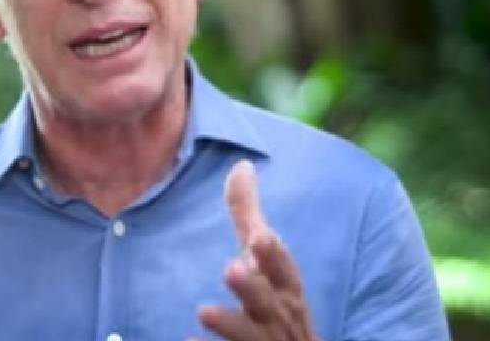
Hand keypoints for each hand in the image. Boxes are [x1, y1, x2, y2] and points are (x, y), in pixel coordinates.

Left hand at [194, 160, 318, 340]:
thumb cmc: (277, 307)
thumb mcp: (266, 263)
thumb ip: (249, 217)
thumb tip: (241, 165)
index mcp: (285, 290)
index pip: (285, 270)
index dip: (274, 255)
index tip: (259, 238)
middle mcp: (279, 318)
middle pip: (269, 302)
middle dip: (253, 286)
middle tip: (230, 268)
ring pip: (250, 335)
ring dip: (230, 322)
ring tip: (203, 311)